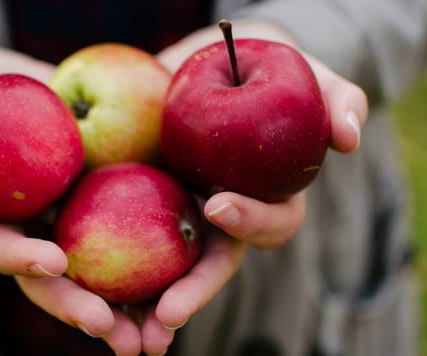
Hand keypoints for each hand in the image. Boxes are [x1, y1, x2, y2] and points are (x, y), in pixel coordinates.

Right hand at [0, 42, 141, 355]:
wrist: (21, 80)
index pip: (1, 248)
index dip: (21, 259)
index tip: (55, 261)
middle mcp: (32, 231)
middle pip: (52, 280)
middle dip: (76, 307)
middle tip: (109, 328)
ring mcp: (71, 223)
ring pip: (95, 275)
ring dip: (121, 310)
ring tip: (152, 336)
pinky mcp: (105, 210)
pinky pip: (128, 243)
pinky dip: (151, 270)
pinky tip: (179, 290)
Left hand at [139, 19, 369, 353]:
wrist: (211, 60)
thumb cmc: (266, 67)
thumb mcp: (305, 74)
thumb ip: (337, 100)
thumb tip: (348, 139)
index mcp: (264, 197)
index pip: (267, 224)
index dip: (250, 220)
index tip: (219, 204)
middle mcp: (223, 215)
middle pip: (212, 265)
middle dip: (193, 293)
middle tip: (167, 315)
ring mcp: (182, 210)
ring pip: (168, 269)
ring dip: (149, 304)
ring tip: (124, 336)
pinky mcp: (142, 197)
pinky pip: (124, 237)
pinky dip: (107, 267)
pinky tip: (78, 280)